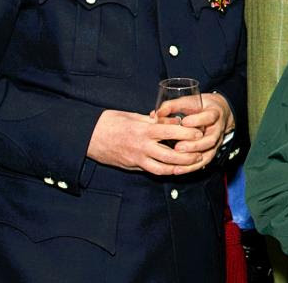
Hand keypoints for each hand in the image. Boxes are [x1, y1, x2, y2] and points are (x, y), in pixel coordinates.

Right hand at [86, 109, 205, 174]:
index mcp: (143, 130)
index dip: (186, 133)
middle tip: (200, 153)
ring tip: (192, 164)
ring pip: (162, 168)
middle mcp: (141, 147)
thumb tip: (172, 121)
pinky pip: (152, 171)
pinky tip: (176, 169)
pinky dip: (165, 171)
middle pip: (170, 155)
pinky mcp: (132, 166)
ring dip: (179, 168)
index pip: (170, 132)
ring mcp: (136, 159)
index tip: (199, 132)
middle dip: (187, 156)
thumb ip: (153, 120)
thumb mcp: (133, 116)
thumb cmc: (111, 122)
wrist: (88, 136)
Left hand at [159, 91, 233, 173]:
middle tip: (178, 147)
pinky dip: (191, 167)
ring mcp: (215, 142)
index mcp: (214, 113)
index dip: (198, 121)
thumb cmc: (200, 107)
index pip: (209, 117)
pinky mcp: (211, 151)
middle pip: (210, 139)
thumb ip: (173, 106)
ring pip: (207, 153)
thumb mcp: (189, 102)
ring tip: (176, 162)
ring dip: (192, 159)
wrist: (218, 114)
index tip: (184, 122)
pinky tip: (177, 170)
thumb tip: (155, 114)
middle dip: (194, 145)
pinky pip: (203, 162)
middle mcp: (217, 129)